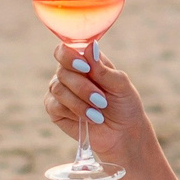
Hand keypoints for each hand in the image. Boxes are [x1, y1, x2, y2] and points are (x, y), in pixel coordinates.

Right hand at [44, 41, 147, 163]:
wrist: (123, 133)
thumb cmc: (124, 104)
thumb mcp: (120, 85)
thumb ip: (103, 68)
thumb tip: (90, 47)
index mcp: (85, 61)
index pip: (66, 49)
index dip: (70, 56)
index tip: (85, 67)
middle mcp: (69, 73)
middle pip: (62, 70)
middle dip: (82, 87)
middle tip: (101, 100)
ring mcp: (60, 90)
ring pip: (58, 88)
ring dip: (80, 102)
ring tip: (99, 113)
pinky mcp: (55, 109)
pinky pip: (54, 105)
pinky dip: (74, 112)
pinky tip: (89, 118)